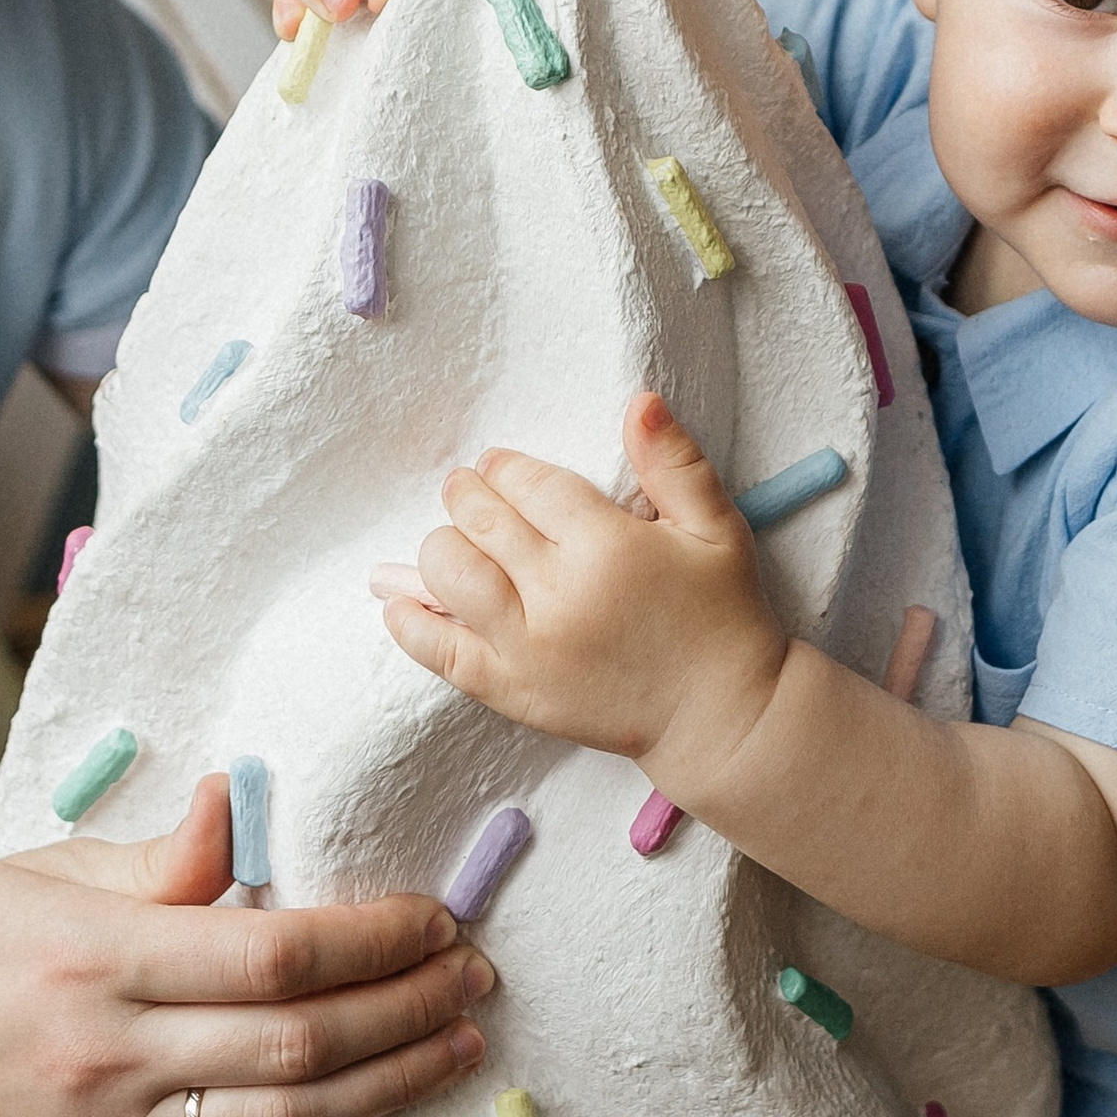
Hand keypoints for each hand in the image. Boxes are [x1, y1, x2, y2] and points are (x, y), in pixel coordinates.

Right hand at [0, 778, 491, 1116]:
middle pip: (296, 1041)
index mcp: (103, 955)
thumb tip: (241, 804)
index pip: (270, 951)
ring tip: (461, 1047)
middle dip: (404, 1005)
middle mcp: (117, 1053)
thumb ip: (154, 860)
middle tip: (474, 975)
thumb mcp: (37, 877)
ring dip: (391, 1090)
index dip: (369, 936)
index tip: (431, 916)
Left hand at [385, 391, 789, 801]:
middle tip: (469, 489)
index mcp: (607, 547)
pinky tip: (397, 599)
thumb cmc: (720, 615)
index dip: (505, 468)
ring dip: (442, 546)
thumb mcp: (716, 528)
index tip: (499, 465)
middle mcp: (558, 595)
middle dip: (468, 494)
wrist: (719, 716)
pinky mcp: (511, 692)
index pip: (529, 485)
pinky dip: (409, 621)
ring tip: (455, 539)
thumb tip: (640, 400)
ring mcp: (528, 648)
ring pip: (449, 574)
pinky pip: (439, 651)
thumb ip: (675, 462)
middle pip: (481, 520)